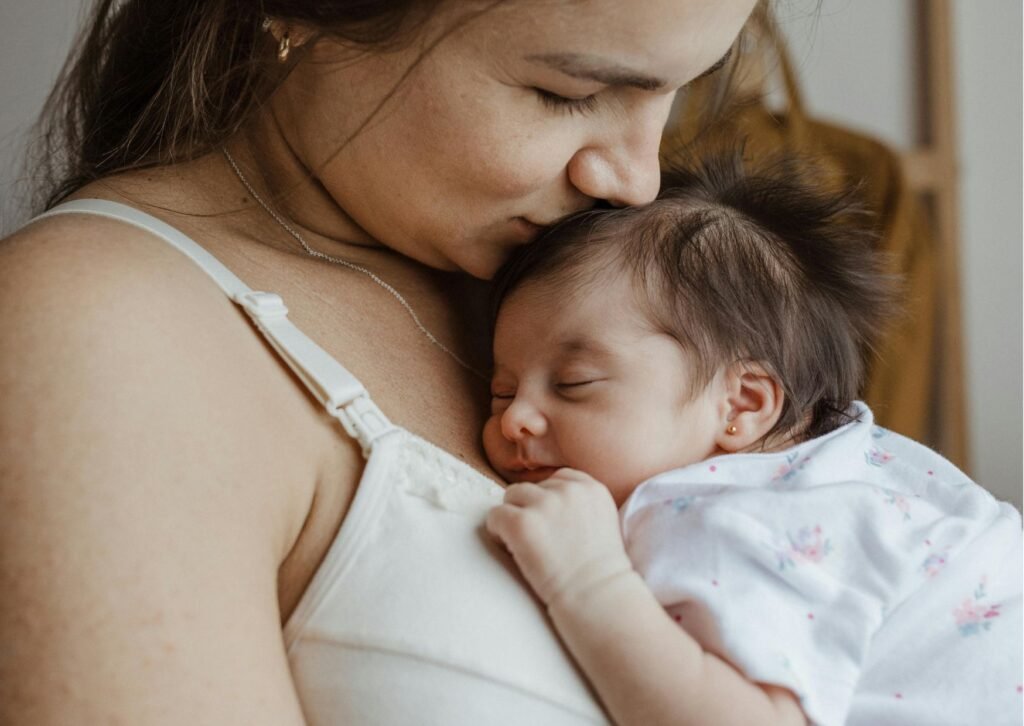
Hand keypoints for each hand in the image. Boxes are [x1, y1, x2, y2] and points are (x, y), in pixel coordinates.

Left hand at [486, 468, 633, 606]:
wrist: (595, 597)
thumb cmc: (598, 571)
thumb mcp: (603, 521)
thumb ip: (579, 503)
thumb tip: (543, 499)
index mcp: (591, 487)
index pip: (557, 479)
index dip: (548, 503)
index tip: (550, 527)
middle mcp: (568, 490)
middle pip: (531, 488)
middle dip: (530, 510)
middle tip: (537, 540)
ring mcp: (544, 504)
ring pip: (510, 498)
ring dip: (513, 519)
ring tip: (524, 545)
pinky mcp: (521, 522)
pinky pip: (494, 516)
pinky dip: (497, 533)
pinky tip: (512, 549)